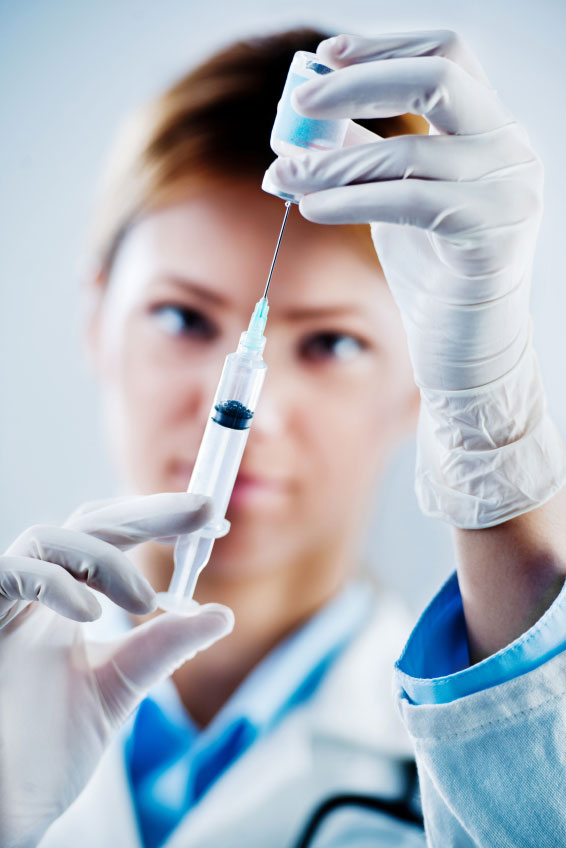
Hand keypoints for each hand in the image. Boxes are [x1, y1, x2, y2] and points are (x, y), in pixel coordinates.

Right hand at [0, 493, 233, 847]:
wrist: (4, 810)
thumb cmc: (44, 754)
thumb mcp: (119, 688)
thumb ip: (163, 647)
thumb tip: (222, 614)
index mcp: (66, 602)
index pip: (109, 537)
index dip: (156, 520)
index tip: (209, 519)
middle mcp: (34, 594)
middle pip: (87, 524)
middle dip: (148, 513)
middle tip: (203, 510)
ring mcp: (4, 606)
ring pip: (47, 538)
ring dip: (106, 559)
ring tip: (145, 601)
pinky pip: (7, 574)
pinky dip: (54, 584)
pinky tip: (91, 613)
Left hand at [265, 31, 564, 526]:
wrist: (471, 353)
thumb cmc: (436, 279)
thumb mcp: (399, 202)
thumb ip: (366, 156)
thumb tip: (309, 119)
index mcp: (491, 132)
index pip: (447, 54)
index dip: (384, 46)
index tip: (325, 54)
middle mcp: (508, 151)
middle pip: (440, 73)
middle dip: (359, 81)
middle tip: (300, 103)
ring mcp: (506, 191)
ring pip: (408, 150)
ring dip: (332, 161)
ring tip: (284, 175)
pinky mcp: (490, 237)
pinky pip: (407, 203)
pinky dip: (349, 199)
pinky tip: (310, 205)